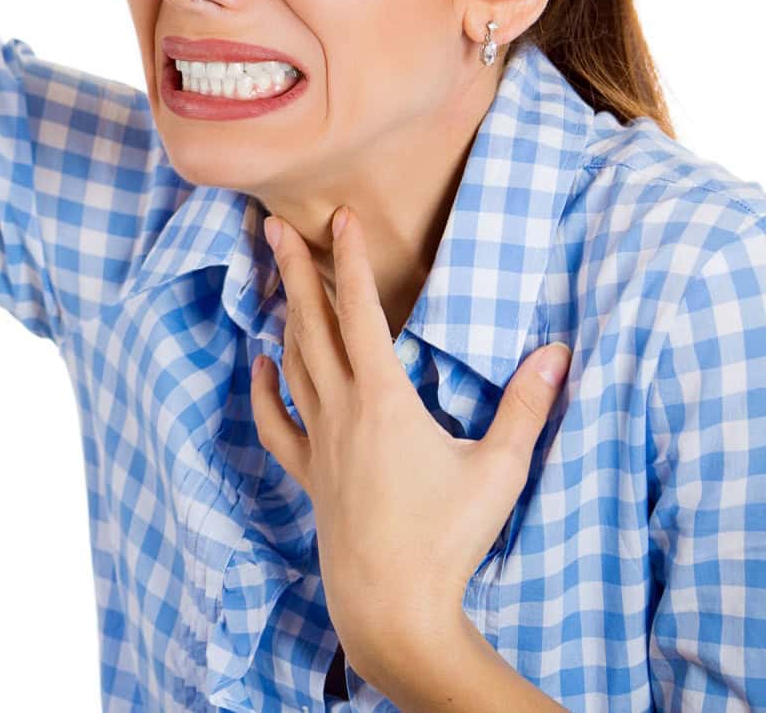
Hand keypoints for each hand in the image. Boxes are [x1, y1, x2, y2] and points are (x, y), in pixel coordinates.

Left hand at [249, 206, 571, 686]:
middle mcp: (340, 410)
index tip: (337, 218)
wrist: (391, 603)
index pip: (359, 312)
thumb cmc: (448, 538)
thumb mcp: (500, 468)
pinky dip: (266, 389)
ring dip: (286, 319)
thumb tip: (558, 352)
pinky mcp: (310, 475)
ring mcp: (318, 443)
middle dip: (296, 271)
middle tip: (273, 225)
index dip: (347, 260)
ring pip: (293, 364)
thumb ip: (527, 406)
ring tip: (279, 280)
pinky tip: (261, 366)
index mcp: (382, 398)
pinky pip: (278, 422)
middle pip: (311, 325)